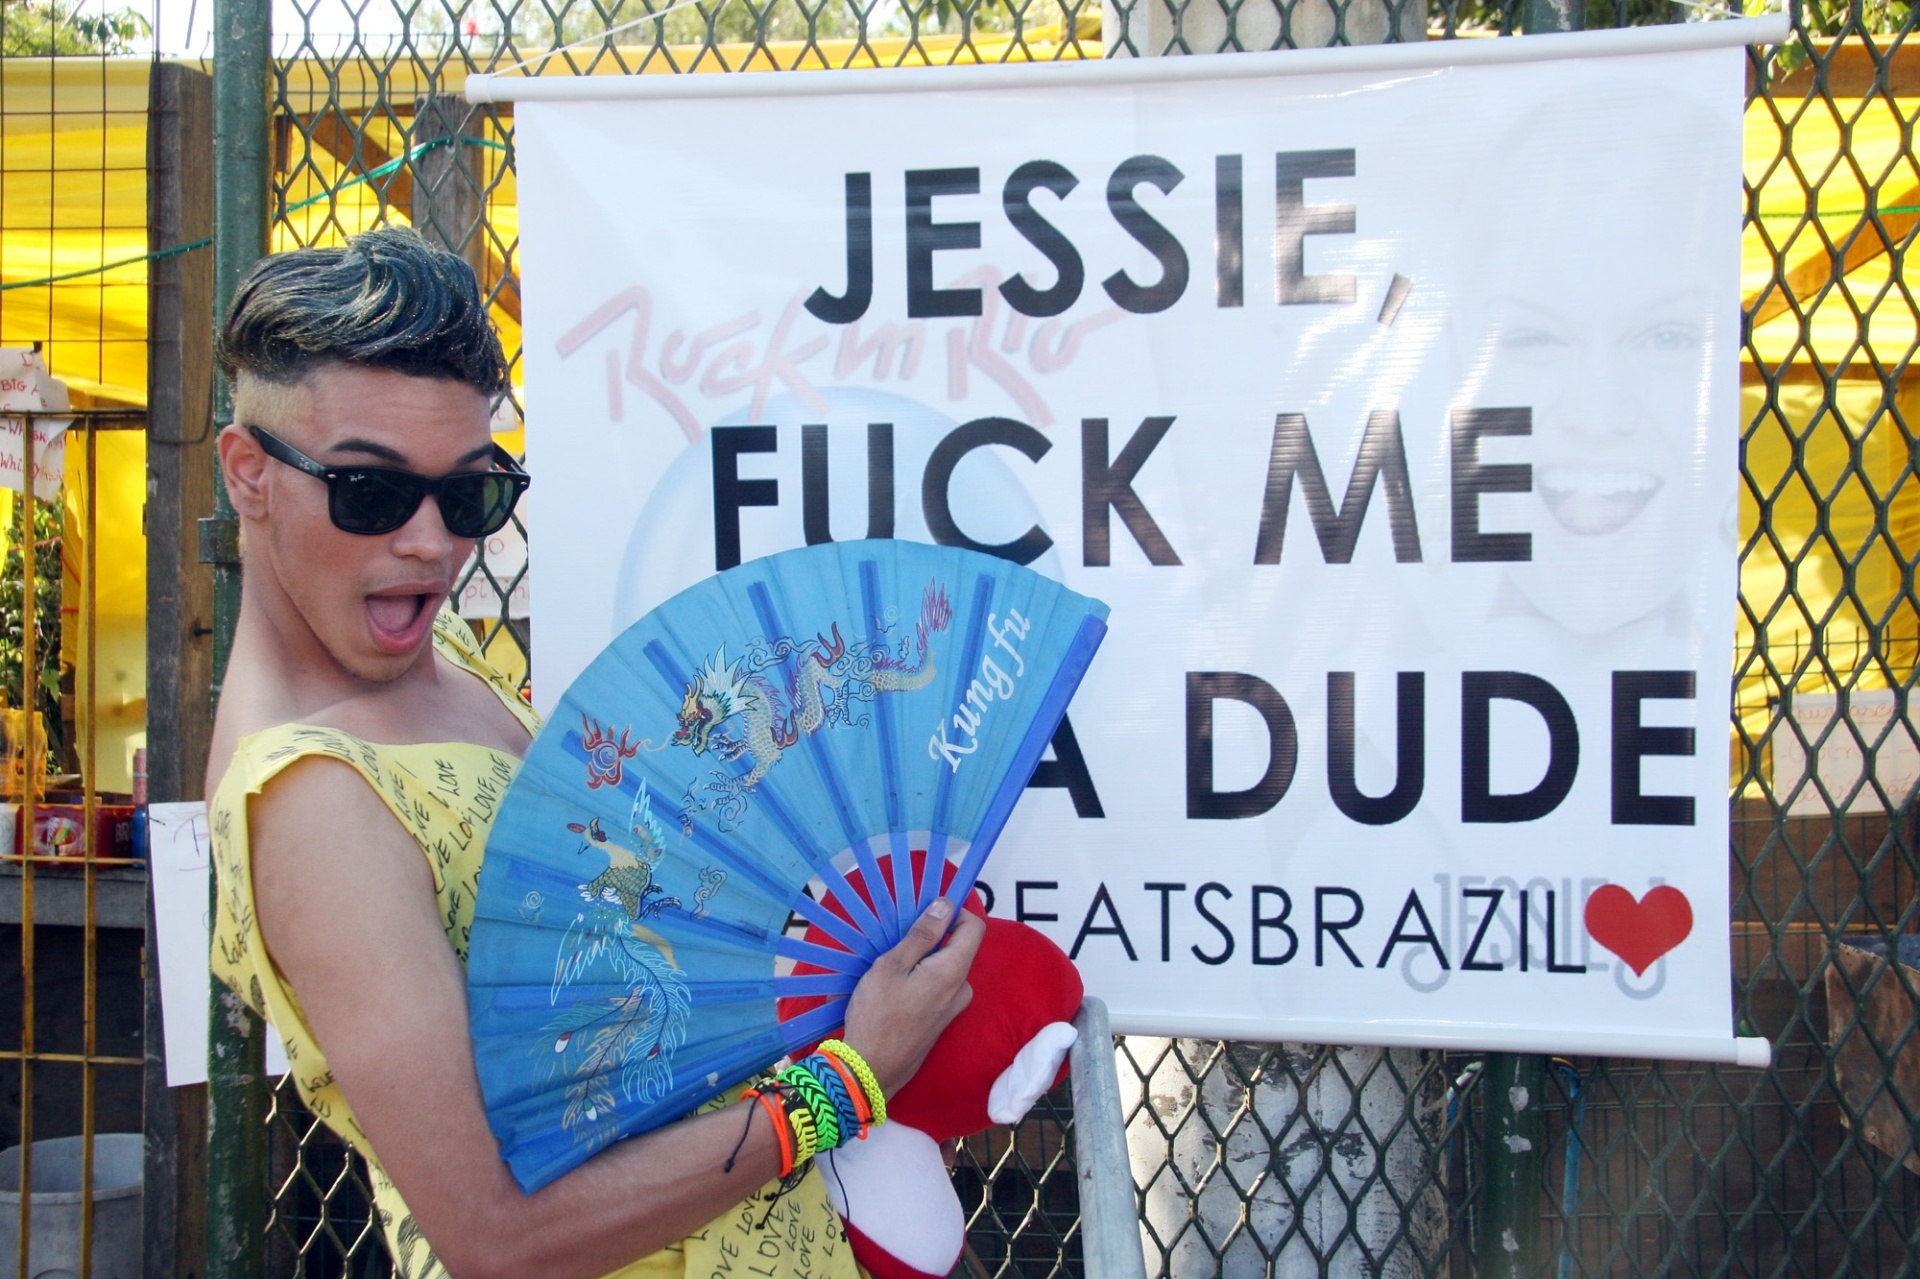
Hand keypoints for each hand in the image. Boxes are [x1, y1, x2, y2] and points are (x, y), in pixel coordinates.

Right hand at [840, 898, 983, 1094]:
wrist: (870, 1070)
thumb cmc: (877, 1015)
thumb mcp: (893, 965)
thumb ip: (922, 934)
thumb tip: (945, 905)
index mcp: (953, 971)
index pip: (974, 927)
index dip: (955, 911)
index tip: (928, 910)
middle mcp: (961, 989)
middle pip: (957, 947)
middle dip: (931, 938)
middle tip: (897, 942)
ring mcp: (952, 1008)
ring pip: (943, 968)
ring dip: (922, 960)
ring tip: (888, 968)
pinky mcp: (941, 1021)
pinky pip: (937, 987)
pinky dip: (919, 979)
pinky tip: (892, 989)